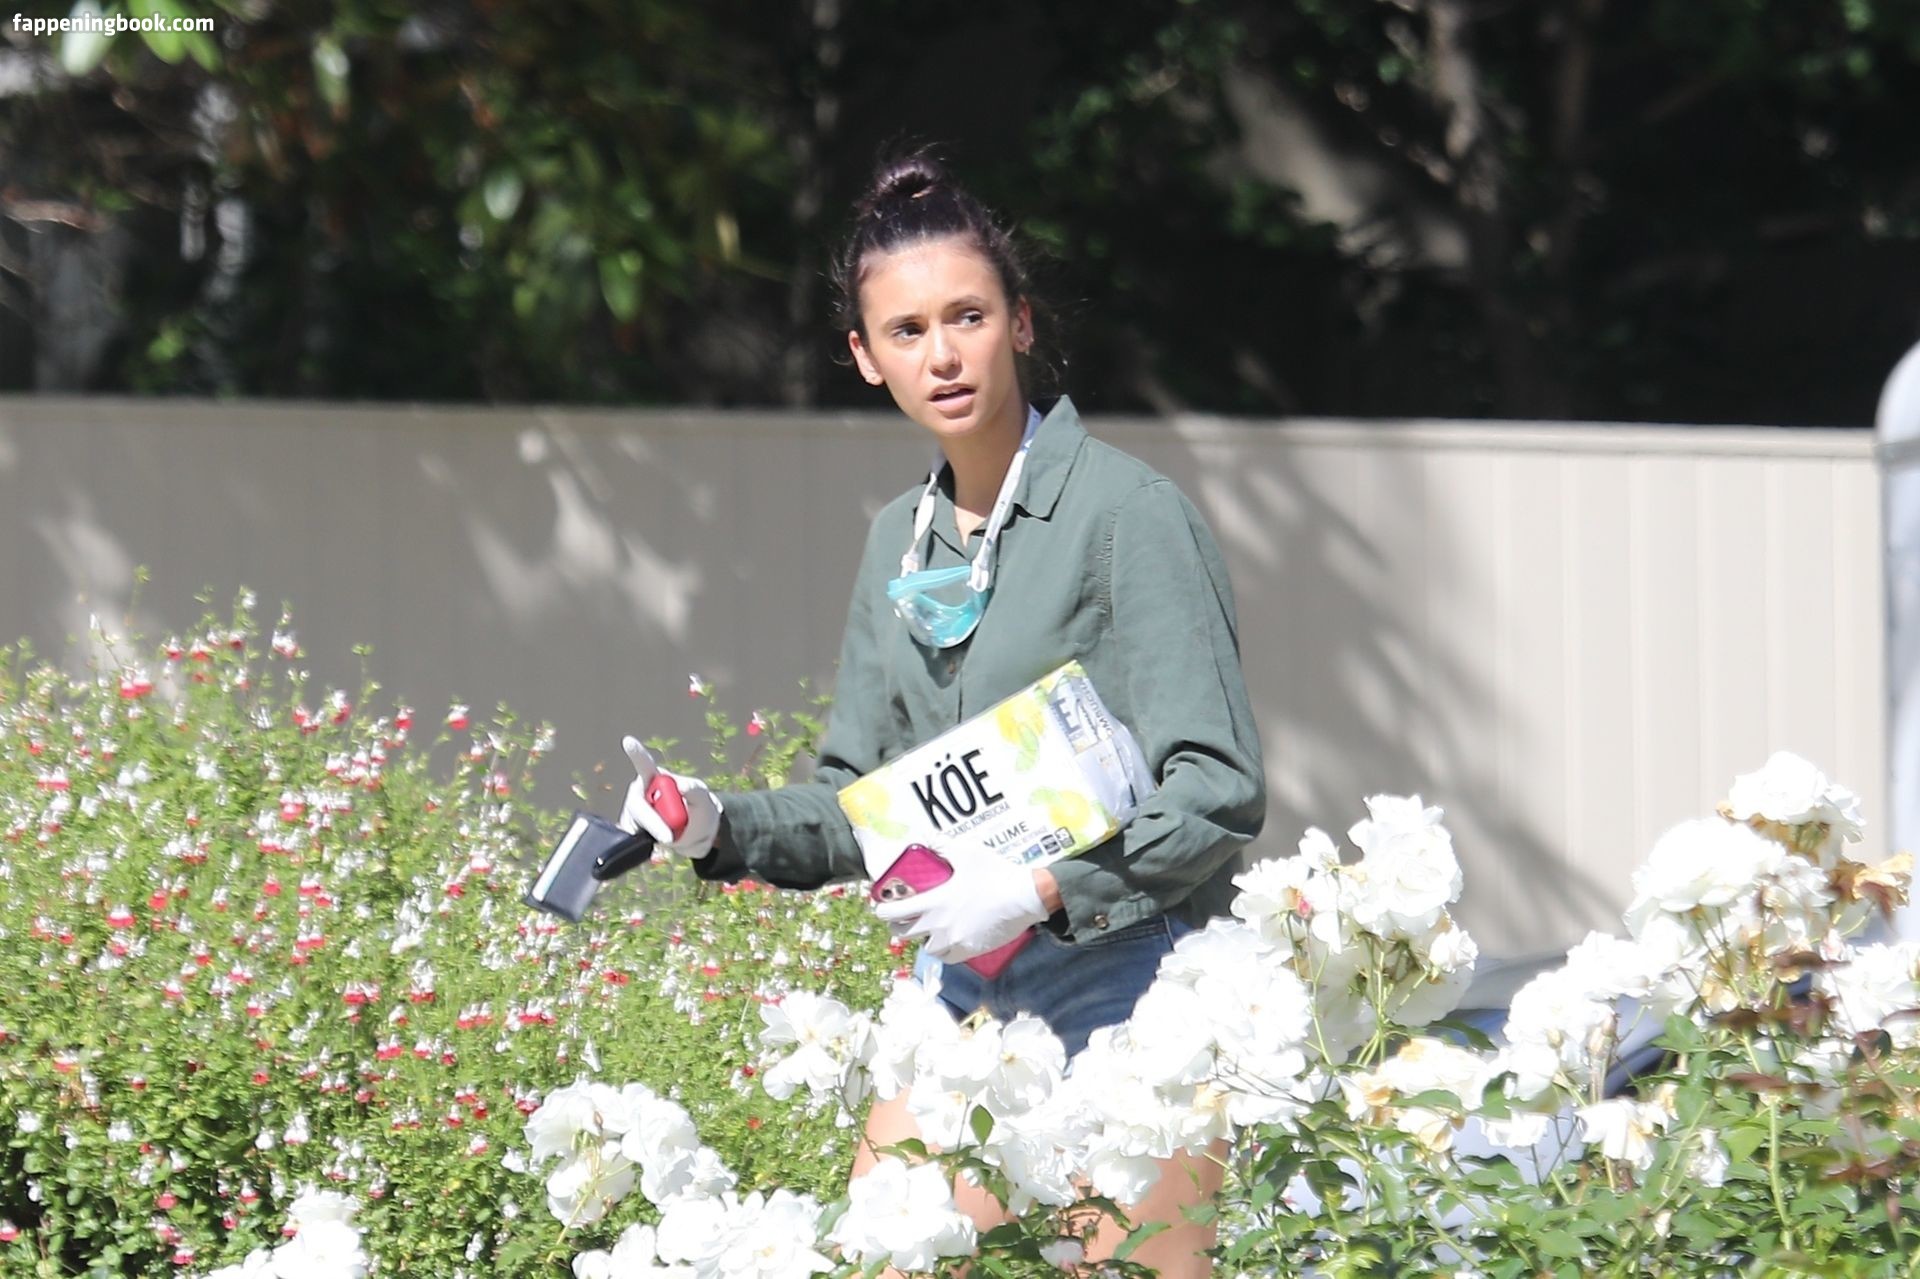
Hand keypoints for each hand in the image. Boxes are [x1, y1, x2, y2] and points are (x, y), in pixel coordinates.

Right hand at [619, 737, 721, 859]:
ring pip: (638, 828)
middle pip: (638, 807)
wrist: (698, 837)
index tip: (628, 741)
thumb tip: (683, 785)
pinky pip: (636, 842)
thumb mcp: (705, 801)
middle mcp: (640, 793)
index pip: (645, 765)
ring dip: (658, 835)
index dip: (637, 754)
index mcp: (656, 778)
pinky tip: (661, 842)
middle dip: (653, 823)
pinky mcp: (632, 831)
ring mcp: (633, 813)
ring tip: (676, 834)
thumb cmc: (700, 811)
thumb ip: (697, 791)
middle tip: (670, 838)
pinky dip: (650, 846)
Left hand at [872, 855, 1047, 962]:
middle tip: (905, 917)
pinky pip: (947, 957)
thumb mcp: (966, 853)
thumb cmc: (995, 873)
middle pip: (902, 934)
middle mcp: (938, 925)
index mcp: (933, 902)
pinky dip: (944, 950)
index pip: (892, 913)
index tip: (884, 906)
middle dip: (898, 925)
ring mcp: (954, 941)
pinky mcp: (969, 951)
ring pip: (925, 948)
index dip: (882, 910)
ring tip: (929, 928)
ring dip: (923, 939)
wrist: (1024, 897)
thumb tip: (923, 836)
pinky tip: (948, 940)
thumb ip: (941, 844)